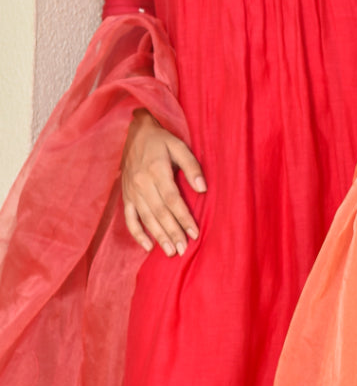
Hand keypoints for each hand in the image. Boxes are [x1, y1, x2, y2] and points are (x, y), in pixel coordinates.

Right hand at [121, 109, 206, 255]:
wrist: (134, 133)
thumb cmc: (161, 140)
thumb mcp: (179, 146)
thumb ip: (191, 166)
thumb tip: (202, 189)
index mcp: (156, 170)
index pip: (172, 199)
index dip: (183, 218)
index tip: (195, 233)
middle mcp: (142, 184)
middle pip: (159, 213)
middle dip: (173, 232)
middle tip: (184, 250)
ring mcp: (132, 192)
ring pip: (146, 218)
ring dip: (158, 236)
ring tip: (171, 251)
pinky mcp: (125, 196)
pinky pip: (129, 219)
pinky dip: (137, 234)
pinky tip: (148, 246)